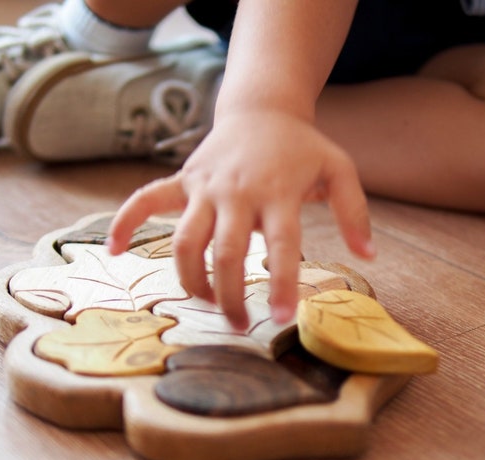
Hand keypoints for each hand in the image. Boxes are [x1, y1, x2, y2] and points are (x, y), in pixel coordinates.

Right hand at [108, 109, 373, 329]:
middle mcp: (237, 192)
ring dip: (189, 279)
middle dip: (229, 296)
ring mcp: (204, 186)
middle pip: (225, 253)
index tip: (279, 319)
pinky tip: (115, 250)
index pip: (282, 246)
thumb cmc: (302, 147)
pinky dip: (126, 222)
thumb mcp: (340, 170)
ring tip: (204, 301)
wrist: (262, 109)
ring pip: (184, 240)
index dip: (281, 284)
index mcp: (278, 192)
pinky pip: (145, 200)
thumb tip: (369, 258)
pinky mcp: (182, 181)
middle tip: (237, 324)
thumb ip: (356, 213)